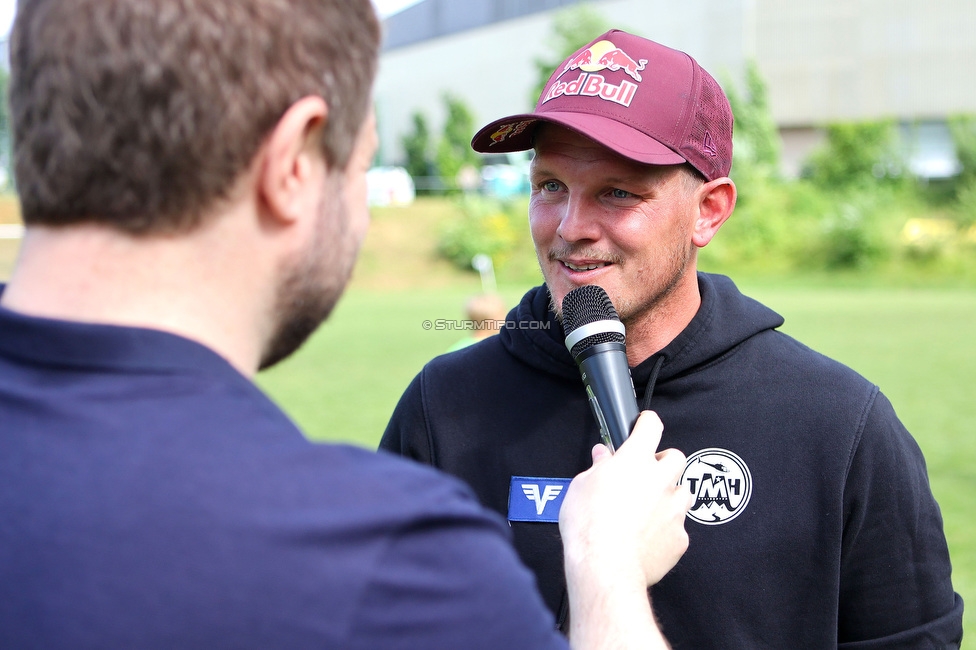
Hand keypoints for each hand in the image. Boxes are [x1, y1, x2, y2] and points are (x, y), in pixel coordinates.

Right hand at [560, 409, 689, 593]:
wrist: (606, 566)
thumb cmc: (588, 526)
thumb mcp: (580, 487)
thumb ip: (597, 468)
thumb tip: (603, 458)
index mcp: (634, 461)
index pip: (650, 427)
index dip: (646, 422)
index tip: (644, 424)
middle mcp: (660, 480)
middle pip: (675, 457)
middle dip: (663, 462)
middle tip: (647, 473)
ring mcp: (674, 509)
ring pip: (683, 492)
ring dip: (669, 495)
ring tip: (648, 508)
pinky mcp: (680, 537)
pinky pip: (679, 527)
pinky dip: (667, 529)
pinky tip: (648, 537)